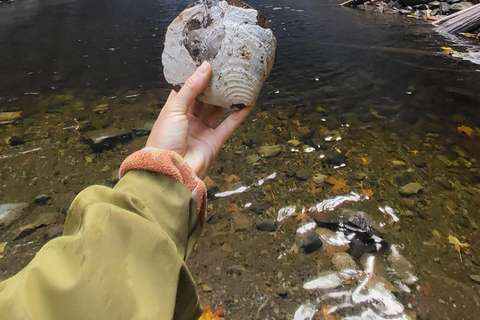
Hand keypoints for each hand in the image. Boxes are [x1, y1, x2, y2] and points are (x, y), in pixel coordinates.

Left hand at [146, 61, 251, 178]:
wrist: (170, 170)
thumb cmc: (165, 138)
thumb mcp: (175, 109)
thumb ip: (191, 88)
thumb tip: (205, 67)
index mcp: (174, 110)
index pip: (186, 90)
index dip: (195, 78)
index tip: (206, 63)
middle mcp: (188, 119)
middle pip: (203, 99)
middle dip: (213, 86)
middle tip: (224, 70)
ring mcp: (202, 131)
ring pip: (217, 111)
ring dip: (226, 99)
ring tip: (236, 83)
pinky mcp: (214, 142)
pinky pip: (228, 126)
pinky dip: (238, 116)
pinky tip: (247, 104)